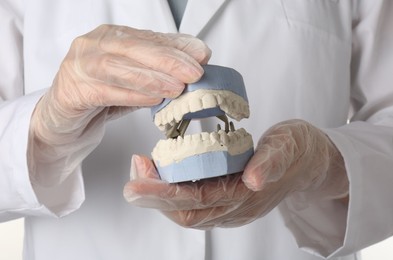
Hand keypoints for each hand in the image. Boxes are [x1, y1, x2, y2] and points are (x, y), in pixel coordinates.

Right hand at [29, 25, 210, 184]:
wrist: (64, 116)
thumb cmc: (101, 93)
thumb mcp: (135, 78)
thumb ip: (160, 68)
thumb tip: (196, 58)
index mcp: (112, 36)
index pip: (149, 38)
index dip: (177, 46)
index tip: (202, 55)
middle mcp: (94, 45)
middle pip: (134, 48)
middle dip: (168, 60)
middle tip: (194, 72)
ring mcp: (79, 65)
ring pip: (119, 67)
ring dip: (152, 78)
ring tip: (177, 88)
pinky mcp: (72, 90)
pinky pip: (105, 91)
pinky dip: (132, 95)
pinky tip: (152, 99)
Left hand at [123, 119, 348, 228]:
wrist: (309, 160)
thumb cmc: (297, 149)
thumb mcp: (288, 147)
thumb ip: (272, 162)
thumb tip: (254, 180)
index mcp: (247, 197)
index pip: (198, 202)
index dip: (165, 194)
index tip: (137, 180)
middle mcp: (234, 208)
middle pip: (185, 213)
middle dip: (153, 196)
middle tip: (133, 171)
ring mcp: (229, 206)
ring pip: (186, 210)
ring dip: (159, 193)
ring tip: (141, 168)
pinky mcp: (226, 198)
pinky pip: (192, 200)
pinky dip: (171, 188)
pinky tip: (161, 170)